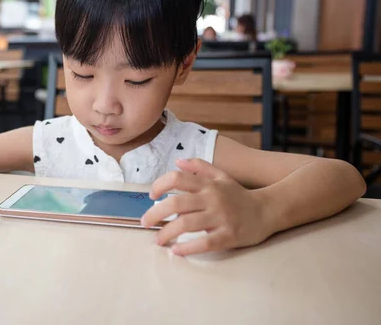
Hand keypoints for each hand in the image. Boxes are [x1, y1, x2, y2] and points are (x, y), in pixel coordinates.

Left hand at [141, 158, 270, 255]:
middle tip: (145, 222)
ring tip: (157, 240)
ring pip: (187, 224)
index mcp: (208, 185)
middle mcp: (212, 198)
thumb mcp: (221, 176)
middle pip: (176, 203)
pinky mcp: (228, 236)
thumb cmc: (239, 195)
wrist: (268, 211)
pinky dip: (188, 248)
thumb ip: (200, 167)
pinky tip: (176, 251)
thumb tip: (178, 161)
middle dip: (156, 213)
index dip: (160, 185)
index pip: (177, 179)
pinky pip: (204, 243)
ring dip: (167, 232)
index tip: (151, 196)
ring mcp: (220, 217)